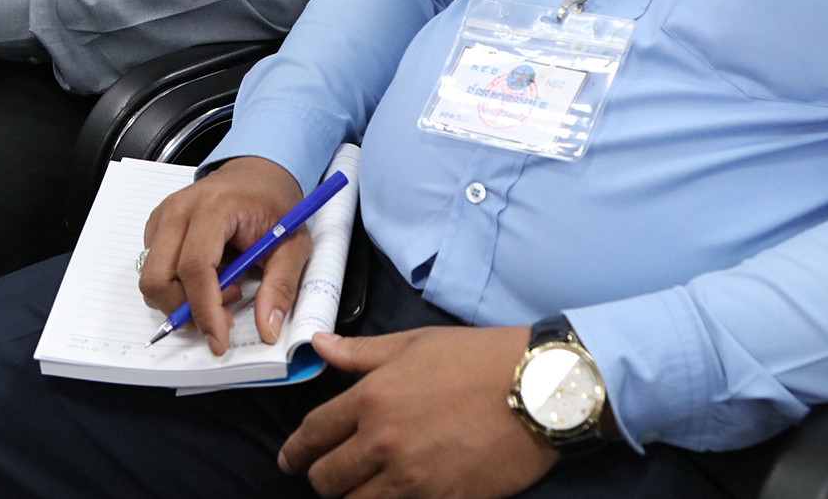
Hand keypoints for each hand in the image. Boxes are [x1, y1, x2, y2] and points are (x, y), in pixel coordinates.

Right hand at [140, 156, 308, 355]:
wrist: (258, 172)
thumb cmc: (274, 203)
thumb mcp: (293, 243)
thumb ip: (282, 286)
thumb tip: (267, 328)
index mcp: (214, 207)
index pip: (194, 267)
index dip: (204, 309)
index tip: (219, 339)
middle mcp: (180, 209)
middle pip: (159, 278)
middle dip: (185, 310)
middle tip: (224, 312)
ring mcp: (163, 216)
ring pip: (150, 279)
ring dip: (181, 300)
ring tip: (221, 288)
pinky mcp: (157, 226)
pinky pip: (152, 270)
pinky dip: (176, 287)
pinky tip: (209, 275)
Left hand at [278, 326, 553, 498]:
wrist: (537, 389)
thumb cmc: (478, 358)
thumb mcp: (414, 343)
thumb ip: (360, 353)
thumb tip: (318, 345)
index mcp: (372, 397)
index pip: (313, 434)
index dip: (295, 452)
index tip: (290, 460)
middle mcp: (384, 441)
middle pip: (327, 479)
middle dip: (321, 479)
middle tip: (329, 475)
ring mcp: (413, 478)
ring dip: (353, 498)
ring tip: (360, 490)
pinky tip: (393, 498)